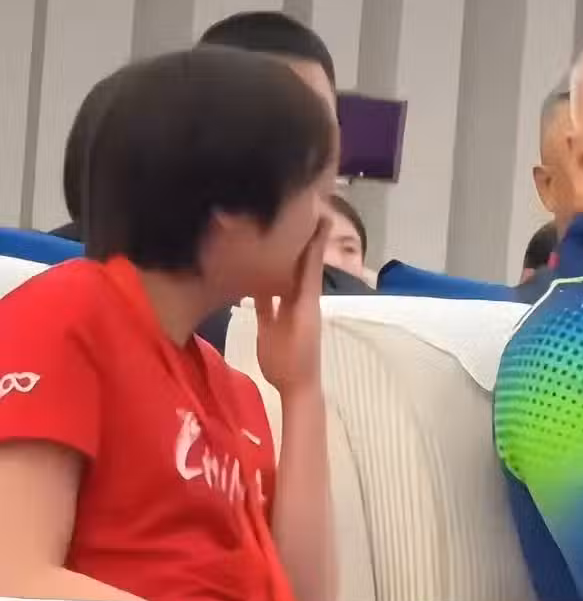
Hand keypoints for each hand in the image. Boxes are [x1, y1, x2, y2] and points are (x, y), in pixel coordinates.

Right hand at [255, 218, 328, 396]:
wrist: (295, 386)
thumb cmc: (297, 359)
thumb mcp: (299, 325)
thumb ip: (295, 298)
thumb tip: (298, 273)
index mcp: (306, 298)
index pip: (311, 262)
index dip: (315, 239)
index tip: (319, 214)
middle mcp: (296, 299)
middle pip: (296, 265)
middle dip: (296, 242)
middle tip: (292, 214)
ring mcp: (282, 310)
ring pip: (279, 279)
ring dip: (275, 260)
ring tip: (267, 235)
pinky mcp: (269, 323)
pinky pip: (263, 299)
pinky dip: (257, 284)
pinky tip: (246, 270)